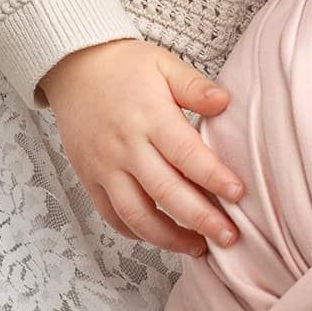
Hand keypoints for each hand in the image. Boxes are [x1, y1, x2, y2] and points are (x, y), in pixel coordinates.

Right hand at [40, 38, 243, 257]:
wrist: (72, 67)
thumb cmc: (124, 65)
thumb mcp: (164, 64)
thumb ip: (195, 86)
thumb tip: (226, 102)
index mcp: (149, 116)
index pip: (186, 154)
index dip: (214, 177)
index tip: (239, 194)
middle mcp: (126, 146)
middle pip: (166, 192)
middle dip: (200, 219)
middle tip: (229, 237)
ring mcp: (104, 167)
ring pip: (136, 214)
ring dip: (169, 238)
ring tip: (199, 247)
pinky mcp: (89, 178)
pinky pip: (112, 216)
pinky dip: (137, 233)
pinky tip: (161, 238)